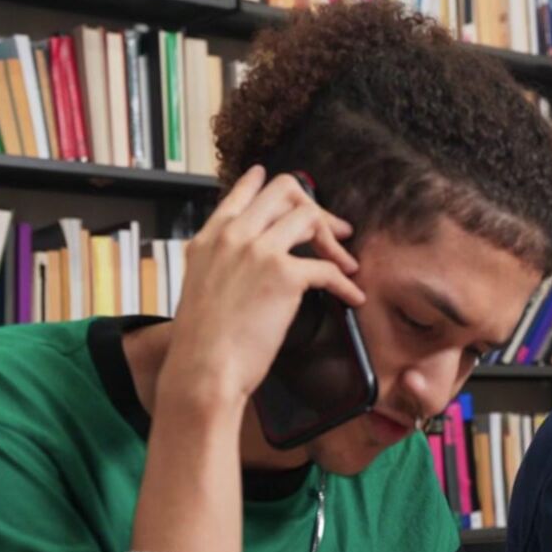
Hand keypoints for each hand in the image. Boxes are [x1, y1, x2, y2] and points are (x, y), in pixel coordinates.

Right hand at [162, 165, 363, 408]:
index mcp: (209, 240)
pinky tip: (351, 297)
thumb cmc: (203, 344)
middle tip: (334, 231)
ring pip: (309, 216)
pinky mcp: (284, 275)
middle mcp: (233, 236)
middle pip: (283, 192)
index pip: (241, 194)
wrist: (204, 370)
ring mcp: (258, 251)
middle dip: (314, 207)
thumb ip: (220, 265)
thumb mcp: (199, 289)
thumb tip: (243, 265)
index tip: (281, 182)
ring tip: (346, 264)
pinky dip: (346, 284)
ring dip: (335, 241)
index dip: (263, 183)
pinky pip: (329, 268)